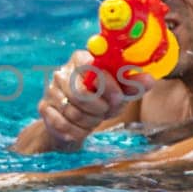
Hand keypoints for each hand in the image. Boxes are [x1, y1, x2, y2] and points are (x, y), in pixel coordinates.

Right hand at [37, 50, 152, 147]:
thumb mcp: (119, 94)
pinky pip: (63, 124)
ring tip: (94, 119)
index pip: (90, 67)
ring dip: (89, 121)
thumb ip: (133, 86)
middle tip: (105, 112)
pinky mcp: (44, 108)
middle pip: (80, 93)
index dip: (106, 85)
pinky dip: (77, 131)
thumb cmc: (100, 102)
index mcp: (81, 60)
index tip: (117, 98)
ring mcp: (51, 90)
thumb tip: (149, 80)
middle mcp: (62, 72)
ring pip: (73, 111)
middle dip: (99, 108)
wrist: (75, 124)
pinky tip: (81, 129)